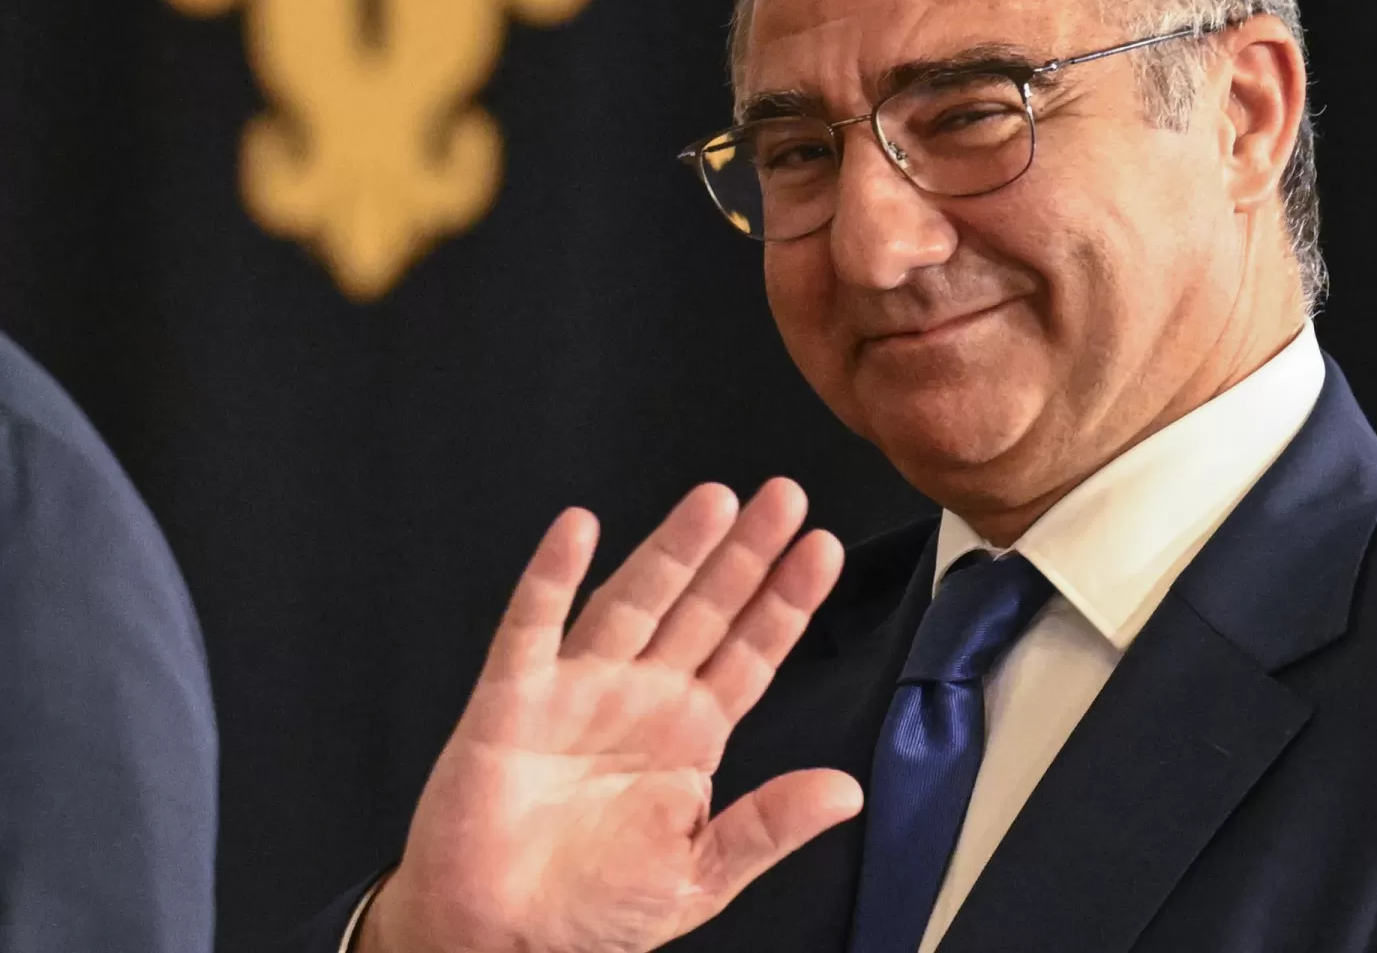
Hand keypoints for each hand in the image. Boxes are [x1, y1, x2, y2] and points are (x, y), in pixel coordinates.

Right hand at [358, 480, 860, 952]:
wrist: (499, 942)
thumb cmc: (593, 911)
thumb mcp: (700, 877)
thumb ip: (770, 826)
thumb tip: (848, 791)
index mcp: (691, 735)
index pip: (750, 652)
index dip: (785, 602)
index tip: (824, 549)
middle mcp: (640, 699)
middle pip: (703, 610)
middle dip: (744, 554)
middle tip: (785, 497)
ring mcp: (578, 692)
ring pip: (634, 602)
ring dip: (672, 551)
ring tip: (714, 501)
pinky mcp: (512, 701)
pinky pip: (532, 628)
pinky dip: (551, 577)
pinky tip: (577, 529)